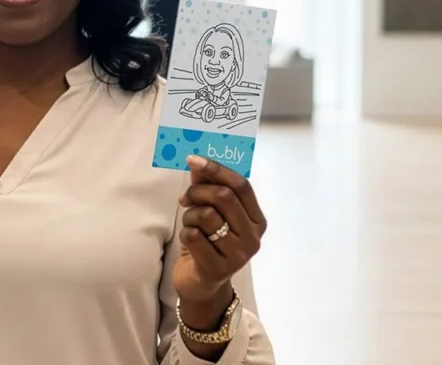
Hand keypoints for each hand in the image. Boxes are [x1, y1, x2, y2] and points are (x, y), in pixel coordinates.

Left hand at [173, 155, 266, 303]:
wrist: (201, 283)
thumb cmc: (208, 242)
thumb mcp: (211, 212)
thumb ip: (208, 186)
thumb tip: (197, 161)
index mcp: (256, 220)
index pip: (241, 185)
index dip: (216, 169)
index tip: (193, 159)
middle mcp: (252, 237)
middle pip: (224, 197)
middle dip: (198, 191)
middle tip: (186, 198)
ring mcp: (238, 255)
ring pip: (207, 215)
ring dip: (190, 215)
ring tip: (189, 223)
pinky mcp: (218, 268)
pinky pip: (193, 235)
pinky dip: (185, 233)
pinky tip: (189, 241)